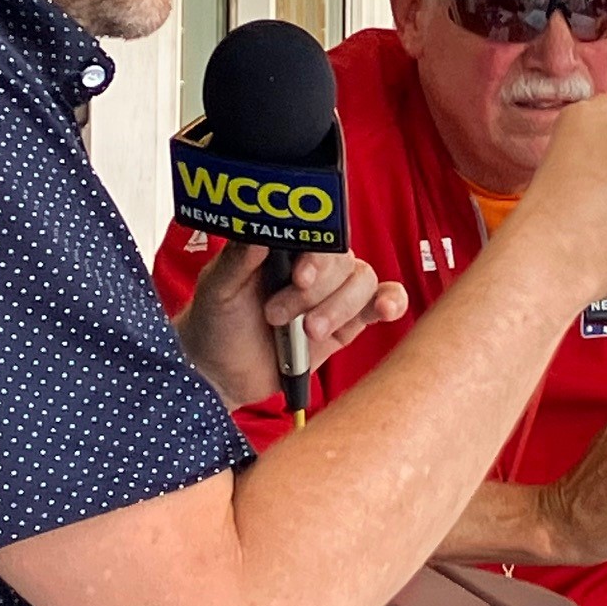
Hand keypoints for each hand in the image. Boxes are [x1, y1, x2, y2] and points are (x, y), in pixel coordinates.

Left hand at [175, 241, 408, 409]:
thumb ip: (238, 260)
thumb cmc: (216, 322)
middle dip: (317, 294)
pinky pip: (381, 304)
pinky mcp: (347, 324)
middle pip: (344, 263)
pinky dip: (390, 302)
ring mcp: (334, 294)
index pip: (318, 237)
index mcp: (286, 249)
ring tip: (308, 333)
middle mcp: (315, 267)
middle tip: (277, 316)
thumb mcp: (218, 289)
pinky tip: (386, 309)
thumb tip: (260, 233)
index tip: (299, 277)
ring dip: (339, 308)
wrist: (220, 372)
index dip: (317, 257)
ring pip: (363, 284)